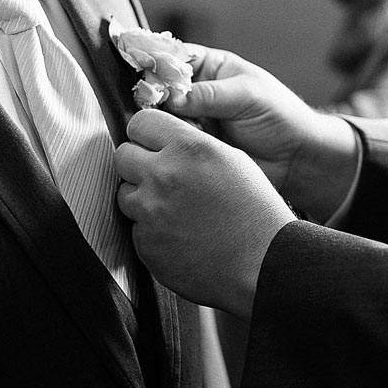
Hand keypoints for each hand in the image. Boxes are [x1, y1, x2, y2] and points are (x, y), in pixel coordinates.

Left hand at [116, 108, 295, 316]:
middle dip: (138, 163)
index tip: (150, 142)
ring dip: (143, 198)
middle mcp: (163, 176)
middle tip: (160, 176)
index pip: (140, 123)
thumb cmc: (256, 213)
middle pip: (123, 156)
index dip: (145, 133)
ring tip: (175, 209)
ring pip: (125, 193)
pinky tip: (179, 234)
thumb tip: (166, 140)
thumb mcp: (232, 159)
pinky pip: (136, 228)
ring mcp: (150, 213)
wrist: (263, 265)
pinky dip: (152, 230)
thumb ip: (192, 144)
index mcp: (188, 148)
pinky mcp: (146, 244)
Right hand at [167, 47, 358, 220]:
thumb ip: (208, 94)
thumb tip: (171, 97)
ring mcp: (193, 119)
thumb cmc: (281, 117)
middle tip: (160, 105)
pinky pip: (171, 141)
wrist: (296, 158)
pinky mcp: (193, 146)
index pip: (173, 56)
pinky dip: (171, 143)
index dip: (156, 60)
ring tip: (182, 127)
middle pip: (160, 87)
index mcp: (211, 67)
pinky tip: (182, 145)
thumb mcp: (247, 95)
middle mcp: (197, 91)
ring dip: (164, 121)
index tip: (143, 70)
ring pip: (161, 116)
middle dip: (155, 95)